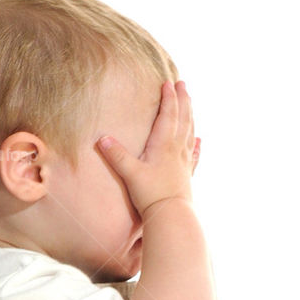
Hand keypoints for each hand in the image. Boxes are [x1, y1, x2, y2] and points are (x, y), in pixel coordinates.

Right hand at [97, 80, 198, 217]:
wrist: (171, 216)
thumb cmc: (151, 195)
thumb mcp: (130, 173)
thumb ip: (116, 155)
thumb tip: (101, 138)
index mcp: (164, 145)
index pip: (168, 115)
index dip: (168, 98)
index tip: (168, 82)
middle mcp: (177, 150)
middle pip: (182, 119)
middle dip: (183, 100)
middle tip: (183, 84)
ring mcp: (184, 162)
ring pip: (189, 132)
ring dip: (190, 115)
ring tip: (190, 102)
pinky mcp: (186, 175)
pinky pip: (193, 155)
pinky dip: (196, 145)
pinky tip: (198, 140)